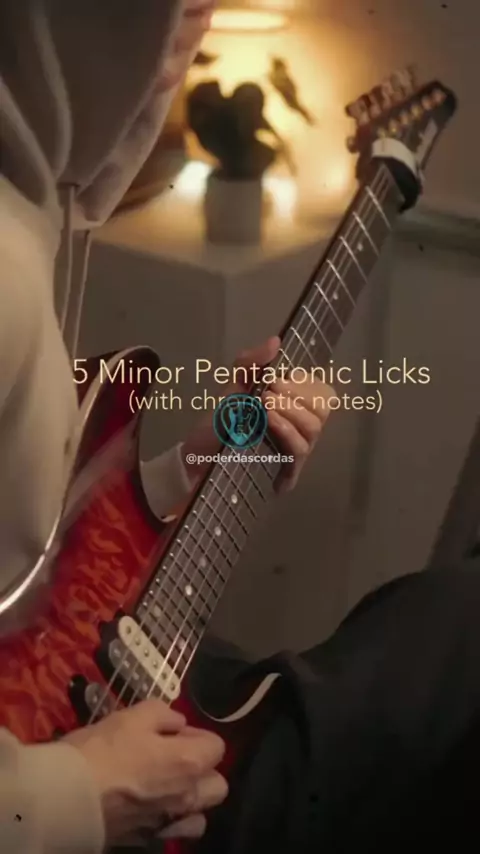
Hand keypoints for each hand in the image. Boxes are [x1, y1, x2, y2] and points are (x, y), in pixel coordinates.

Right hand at [64, 699, 226, 844]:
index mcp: (189, 762)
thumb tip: (177, 723)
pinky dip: (168, 820)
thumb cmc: (104, 749)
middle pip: (217, 785)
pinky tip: (148, 807)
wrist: (69, 796)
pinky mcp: (147, 840)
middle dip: (202, 770)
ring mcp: (168, 822)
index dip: (197, 736)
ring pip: (200, 815)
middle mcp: (186, 796)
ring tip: (164, 788)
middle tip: (173, 758)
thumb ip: (164, 714)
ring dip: (190, 800)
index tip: (173, 733)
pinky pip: (172, 831)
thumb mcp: (134, 715)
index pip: (217, 747)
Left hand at [183, 336, 333, 492]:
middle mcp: (301, 429)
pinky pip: (300, 450)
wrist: (197, 456)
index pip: (322, 391)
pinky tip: (269, 420)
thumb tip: (275, 341)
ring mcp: (295, 451)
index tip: (280, 379)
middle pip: (324, 407)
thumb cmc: (219, 423)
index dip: (305, 381)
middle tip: (269, 391)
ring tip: (264, 404)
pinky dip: (287, 429)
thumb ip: (251, 362)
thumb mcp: (232, 386)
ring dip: (290, 409)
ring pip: (314, 427)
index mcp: (294, 408)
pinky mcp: (286, 472)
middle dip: (298, 393)